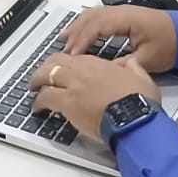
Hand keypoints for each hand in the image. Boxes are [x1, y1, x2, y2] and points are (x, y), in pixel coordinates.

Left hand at [29, 54, 161, 145]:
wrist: (135, 118)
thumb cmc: (140, 102)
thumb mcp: (143, 77)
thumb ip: (134, 67)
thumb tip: (131, 62)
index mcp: (100, 64)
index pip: (77, 58)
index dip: (68, 63)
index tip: (65, 69)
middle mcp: (84, 70)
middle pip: (57, 61)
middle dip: (48, 66)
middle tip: (43, 74)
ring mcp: (74, 85)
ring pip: (47, 75)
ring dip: (38, 80)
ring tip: (34, 87)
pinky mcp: (67, 102)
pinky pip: (45, 97)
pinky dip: (38, 101)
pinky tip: (37, 107)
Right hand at [59, 5, 177, 73]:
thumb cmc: (170, 46)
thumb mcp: (148, 60)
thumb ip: (125, 64)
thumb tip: (104, 72)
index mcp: (126, 18)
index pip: (97, 26)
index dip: (82, 39)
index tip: (72, 55)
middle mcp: (121, 11)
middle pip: (91, 16)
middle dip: (75, 32)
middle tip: (62, 49)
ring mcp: (122, 11)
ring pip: (93, 14)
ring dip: (78, 26)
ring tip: (64, 38)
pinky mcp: (124, 15)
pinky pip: (99, 16)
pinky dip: (86, 23)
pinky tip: (80, 32)